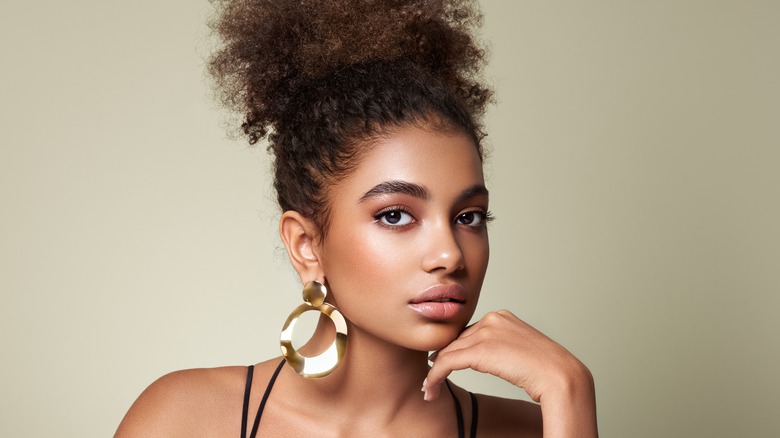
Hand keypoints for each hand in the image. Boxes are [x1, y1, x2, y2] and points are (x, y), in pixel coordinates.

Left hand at [423, 310, 597, 436]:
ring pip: (448, 351)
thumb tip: (480, 357)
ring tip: (428, 388)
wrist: (559, 375)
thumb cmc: (545, 369)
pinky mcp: (480, 350)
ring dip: (435, 371)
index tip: (440, 362)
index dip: (453, 350)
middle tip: (431, 377)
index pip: (468, 333)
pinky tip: (430, 388)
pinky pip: (447, 362)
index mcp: (502, 316)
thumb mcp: (519, 349)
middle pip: (456, 341)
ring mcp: (486, 333)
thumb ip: (499, 347)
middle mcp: (492, 319)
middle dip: (441, 360)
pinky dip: (435, 376)